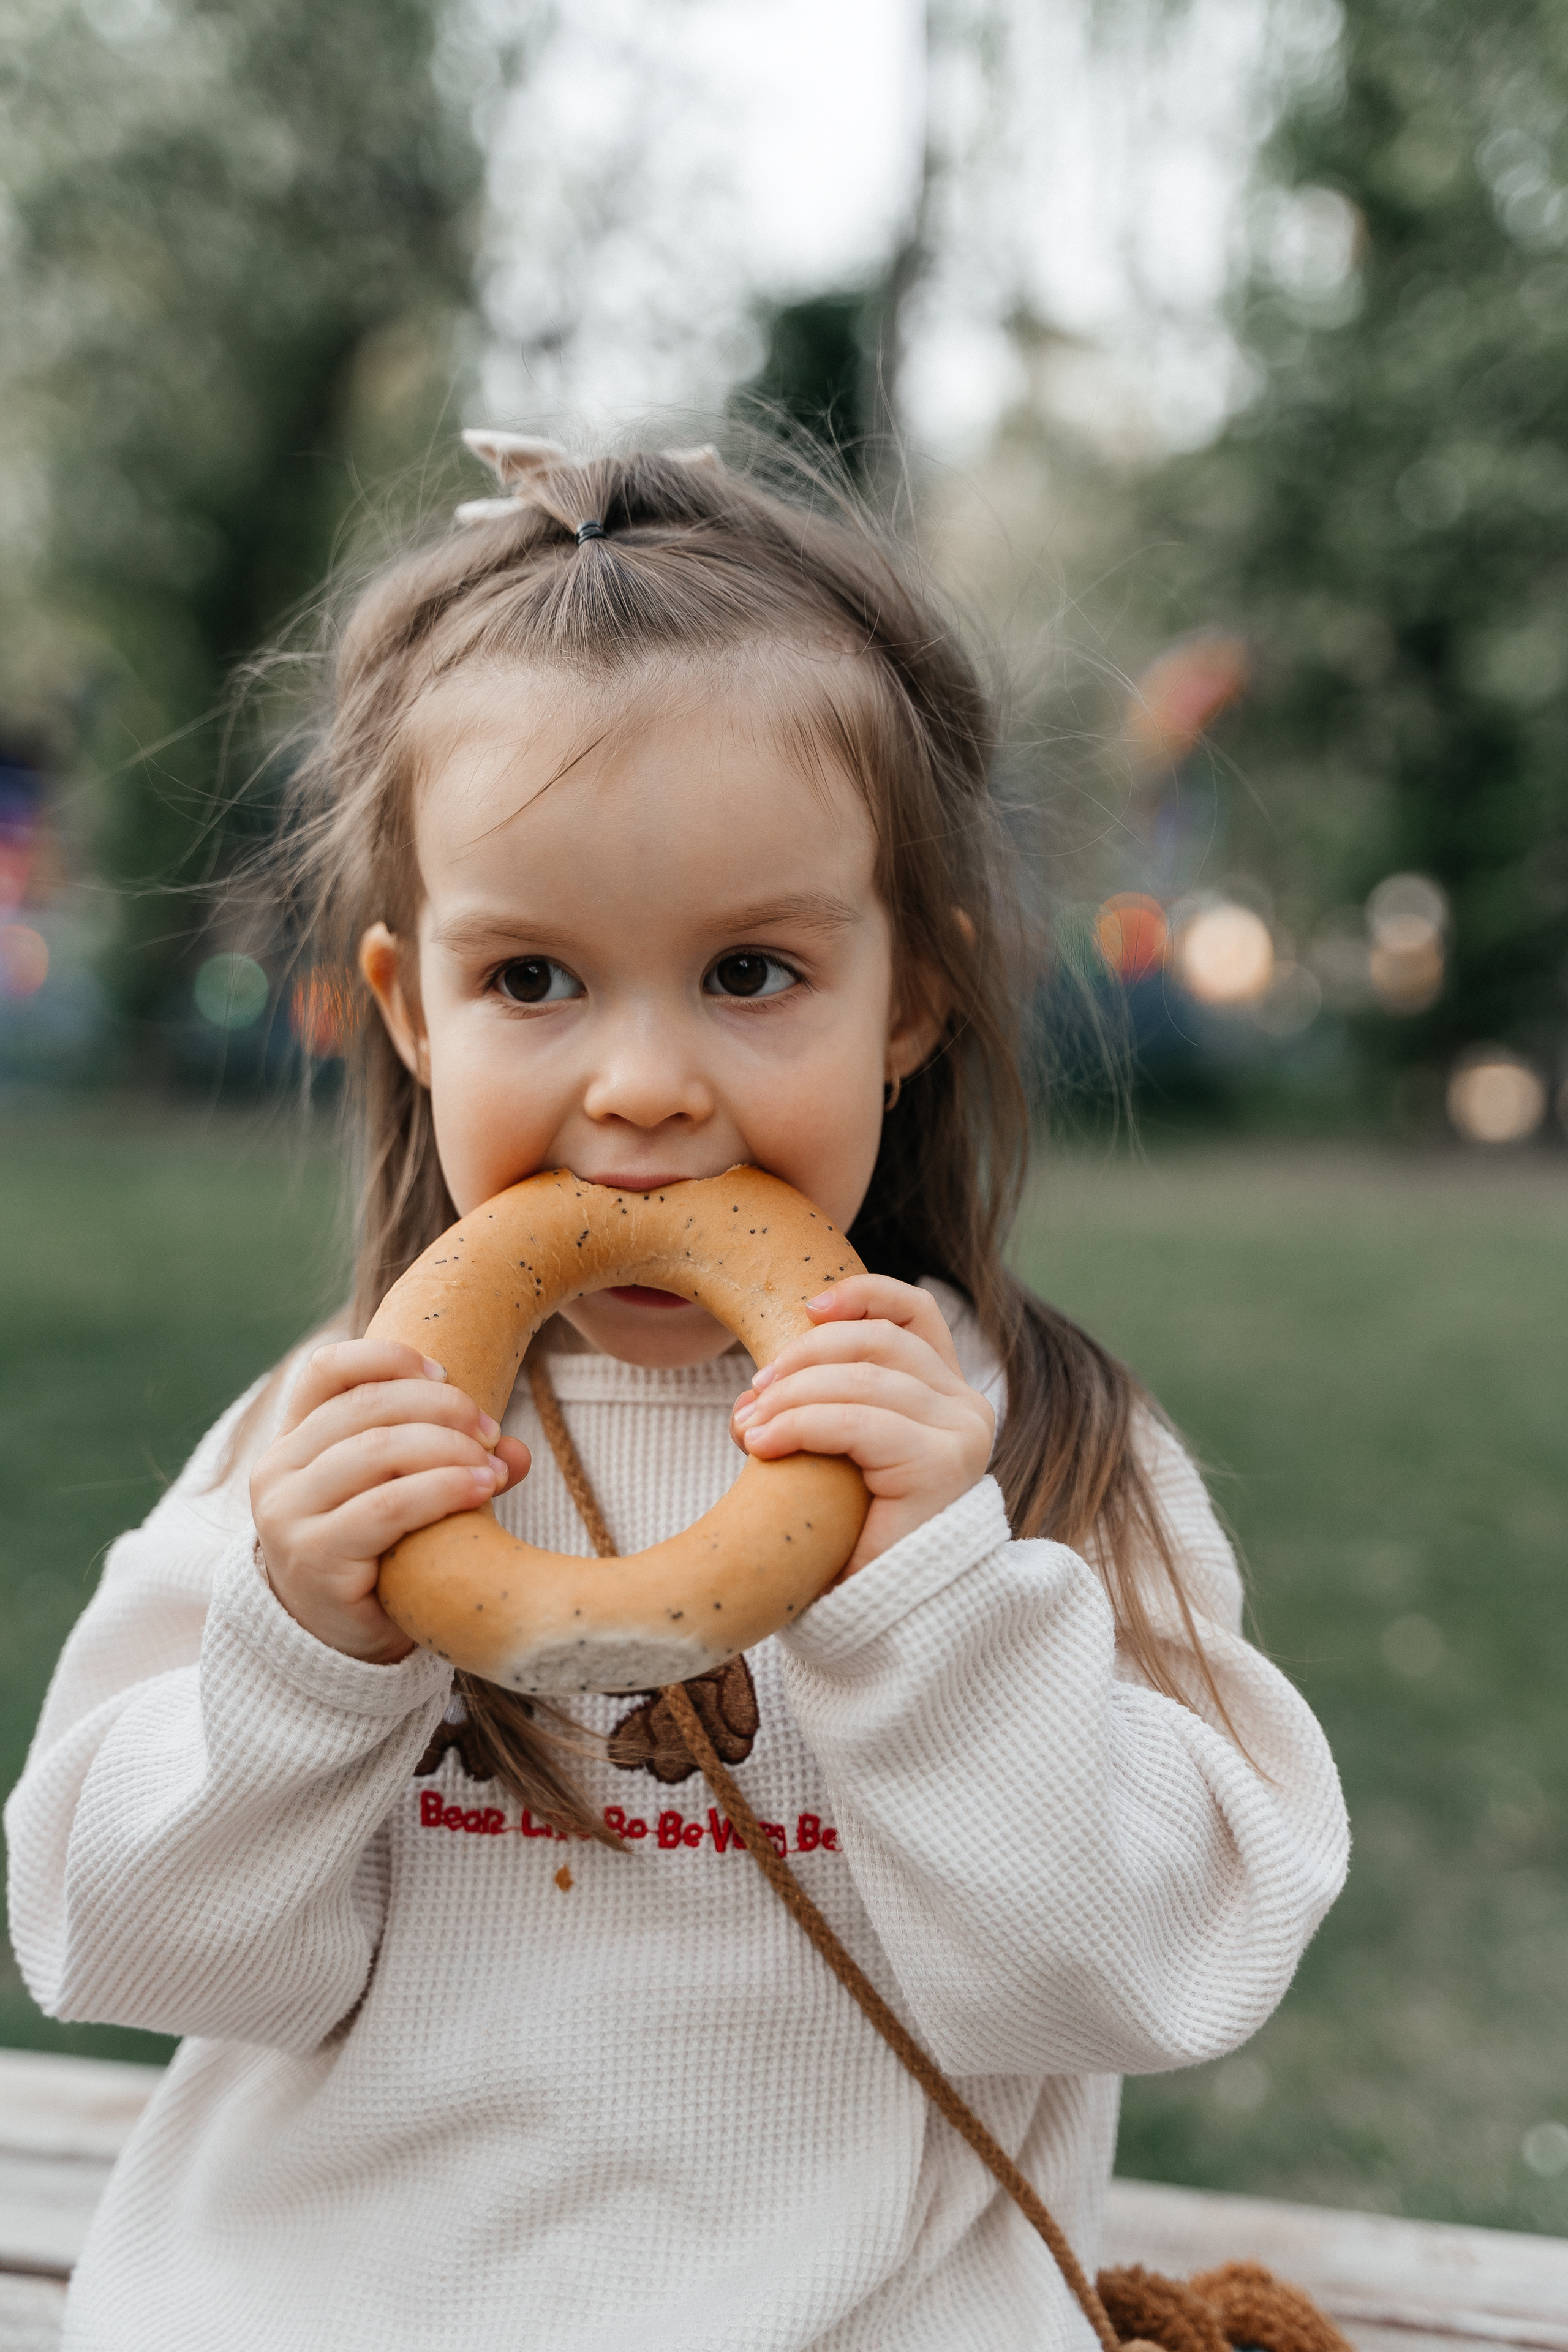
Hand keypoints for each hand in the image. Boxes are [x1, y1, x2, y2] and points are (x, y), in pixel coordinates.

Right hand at [251, 1340, 530, 1661]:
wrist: (336, 1643)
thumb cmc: (377, 1556)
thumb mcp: (403, 1496)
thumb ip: (450, 1463)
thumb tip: (517, 1451)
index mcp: (293, 1441)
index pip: (326, 1370)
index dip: (388, 1359)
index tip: (445, 1371)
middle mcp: (278, 1470)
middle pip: (366, 1407)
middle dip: (441, 1408)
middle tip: (490, 1430)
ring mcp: (289, 1514)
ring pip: (379, 1451)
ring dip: (449, 1449)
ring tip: (491, 1467)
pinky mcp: (314, 1556)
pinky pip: (388, 1507)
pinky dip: (443, 1489)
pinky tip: (482, 1489)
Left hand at [730, 1276, 993, 1577]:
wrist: (882, 1619)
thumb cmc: (853, 1536)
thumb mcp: (839, 1453)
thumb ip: (825, 1404)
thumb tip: (760, 1381)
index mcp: (948, 1395)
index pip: (917, 1313)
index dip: (862, 1297)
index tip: (805, 1308)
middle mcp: (968, 1408)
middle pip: (879, 1341)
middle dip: (803, 1357)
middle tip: (753, 1394)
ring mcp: (962, 1436)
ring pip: (863, 1378)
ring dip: (791, 1395)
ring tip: (748, 1428)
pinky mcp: (942, 1466)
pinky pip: (857, 1422)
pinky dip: (800, 1424)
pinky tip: (762, 1446)